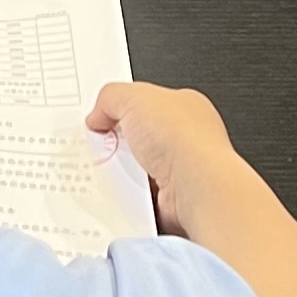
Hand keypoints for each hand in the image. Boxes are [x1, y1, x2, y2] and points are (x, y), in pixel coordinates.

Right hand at [89, 81, 250, 238]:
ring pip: (137, 170)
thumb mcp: (135, 97)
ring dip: (121, 172)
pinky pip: (139, 197)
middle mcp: (186, 140)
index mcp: (183, 107)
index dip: (120, 110)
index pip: (146, 104)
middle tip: (103, 146)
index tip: (101, 118)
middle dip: (117, 145)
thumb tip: (98, 114)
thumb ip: (111, 97)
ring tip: (114, 169)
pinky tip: (126, 190)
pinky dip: (128, 196)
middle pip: (139, 139)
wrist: (197, 186)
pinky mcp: (171, 200)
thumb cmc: (184, 140)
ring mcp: (180, 171)